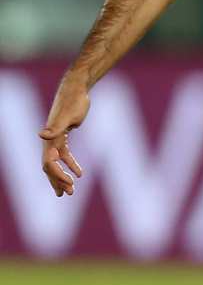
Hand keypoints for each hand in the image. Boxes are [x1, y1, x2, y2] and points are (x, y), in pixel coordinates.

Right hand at [39, 75, 90, 196]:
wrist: (76, 89)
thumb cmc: (73, 101)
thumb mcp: (67, 115)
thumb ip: (54, 127)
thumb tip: (41, 136)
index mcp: (49, 139)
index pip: (49, 163)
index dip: (57, 175)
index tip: (70, 184)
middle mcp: (49, 140)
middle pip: (50, 167)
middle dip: (57, 182)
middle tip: (67, 195)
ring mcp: (56, 138)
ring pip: (56, 163)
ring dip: (61, 177)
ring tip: (70, 191)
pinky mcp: (64, 135)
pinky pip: (65, 155)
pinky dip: (71, 165)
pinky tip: (80, 174)